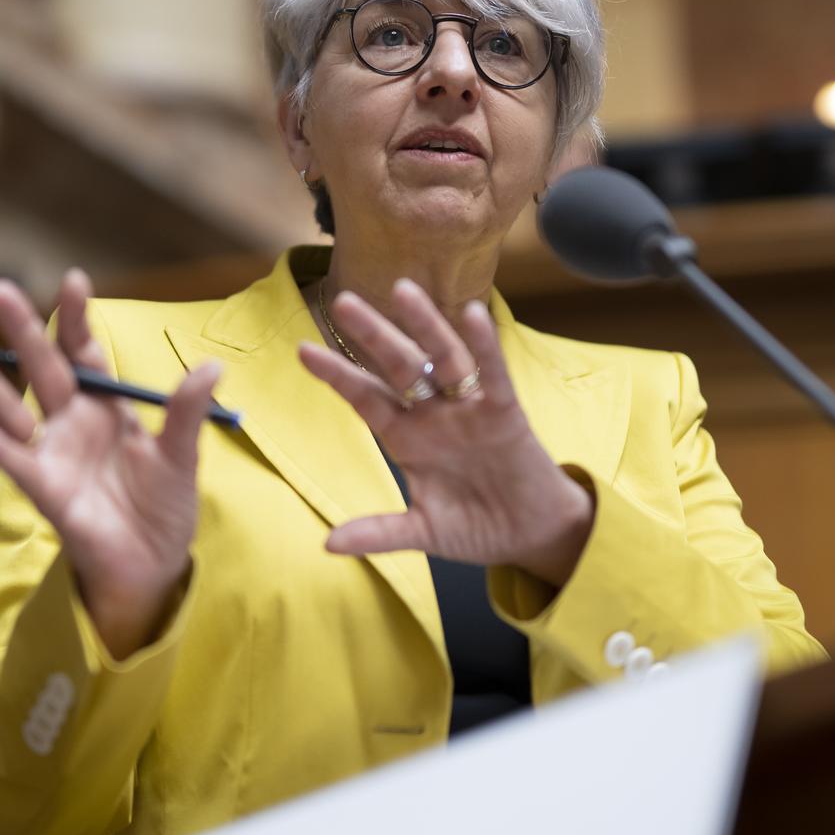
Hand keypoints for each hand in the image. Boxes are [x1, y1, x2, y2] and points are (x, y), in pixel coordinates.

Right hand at [0, 270, 222, 658]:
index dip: (77, 319)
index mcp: (106, 407)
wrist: (154, 566)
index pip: (85, 352)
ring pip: (14, 410)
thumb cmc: (164, 507)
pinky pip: (18, 466)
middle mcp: (72, 424)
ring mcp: (54, 456)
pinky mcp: (48, 493)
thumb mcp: (182, 457)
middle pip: (43, 368)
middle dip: (21, 328)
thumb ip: (187, 413)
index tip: (73, 280)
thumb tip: (212, 366)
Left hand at [298, 280, 594, 584]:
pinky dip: (484, 346)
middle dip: (373, 335)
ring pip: (444, 358)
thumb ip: (379, 533)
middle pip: (400, 366)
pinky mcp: (505, 414)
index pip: (366, 398)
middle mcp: (435, 415)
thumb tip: (328, 544)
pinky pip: (493, 374)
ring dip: (425, 325)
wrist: (532, 536)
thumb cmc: (477, 527)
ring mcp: (470, 410)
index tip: (302, 350)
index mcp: (408, 439)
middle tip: (344, 302)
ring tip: (403, 290)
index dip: (337, 375)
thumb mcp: (422, 532)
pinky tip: (472, 314)